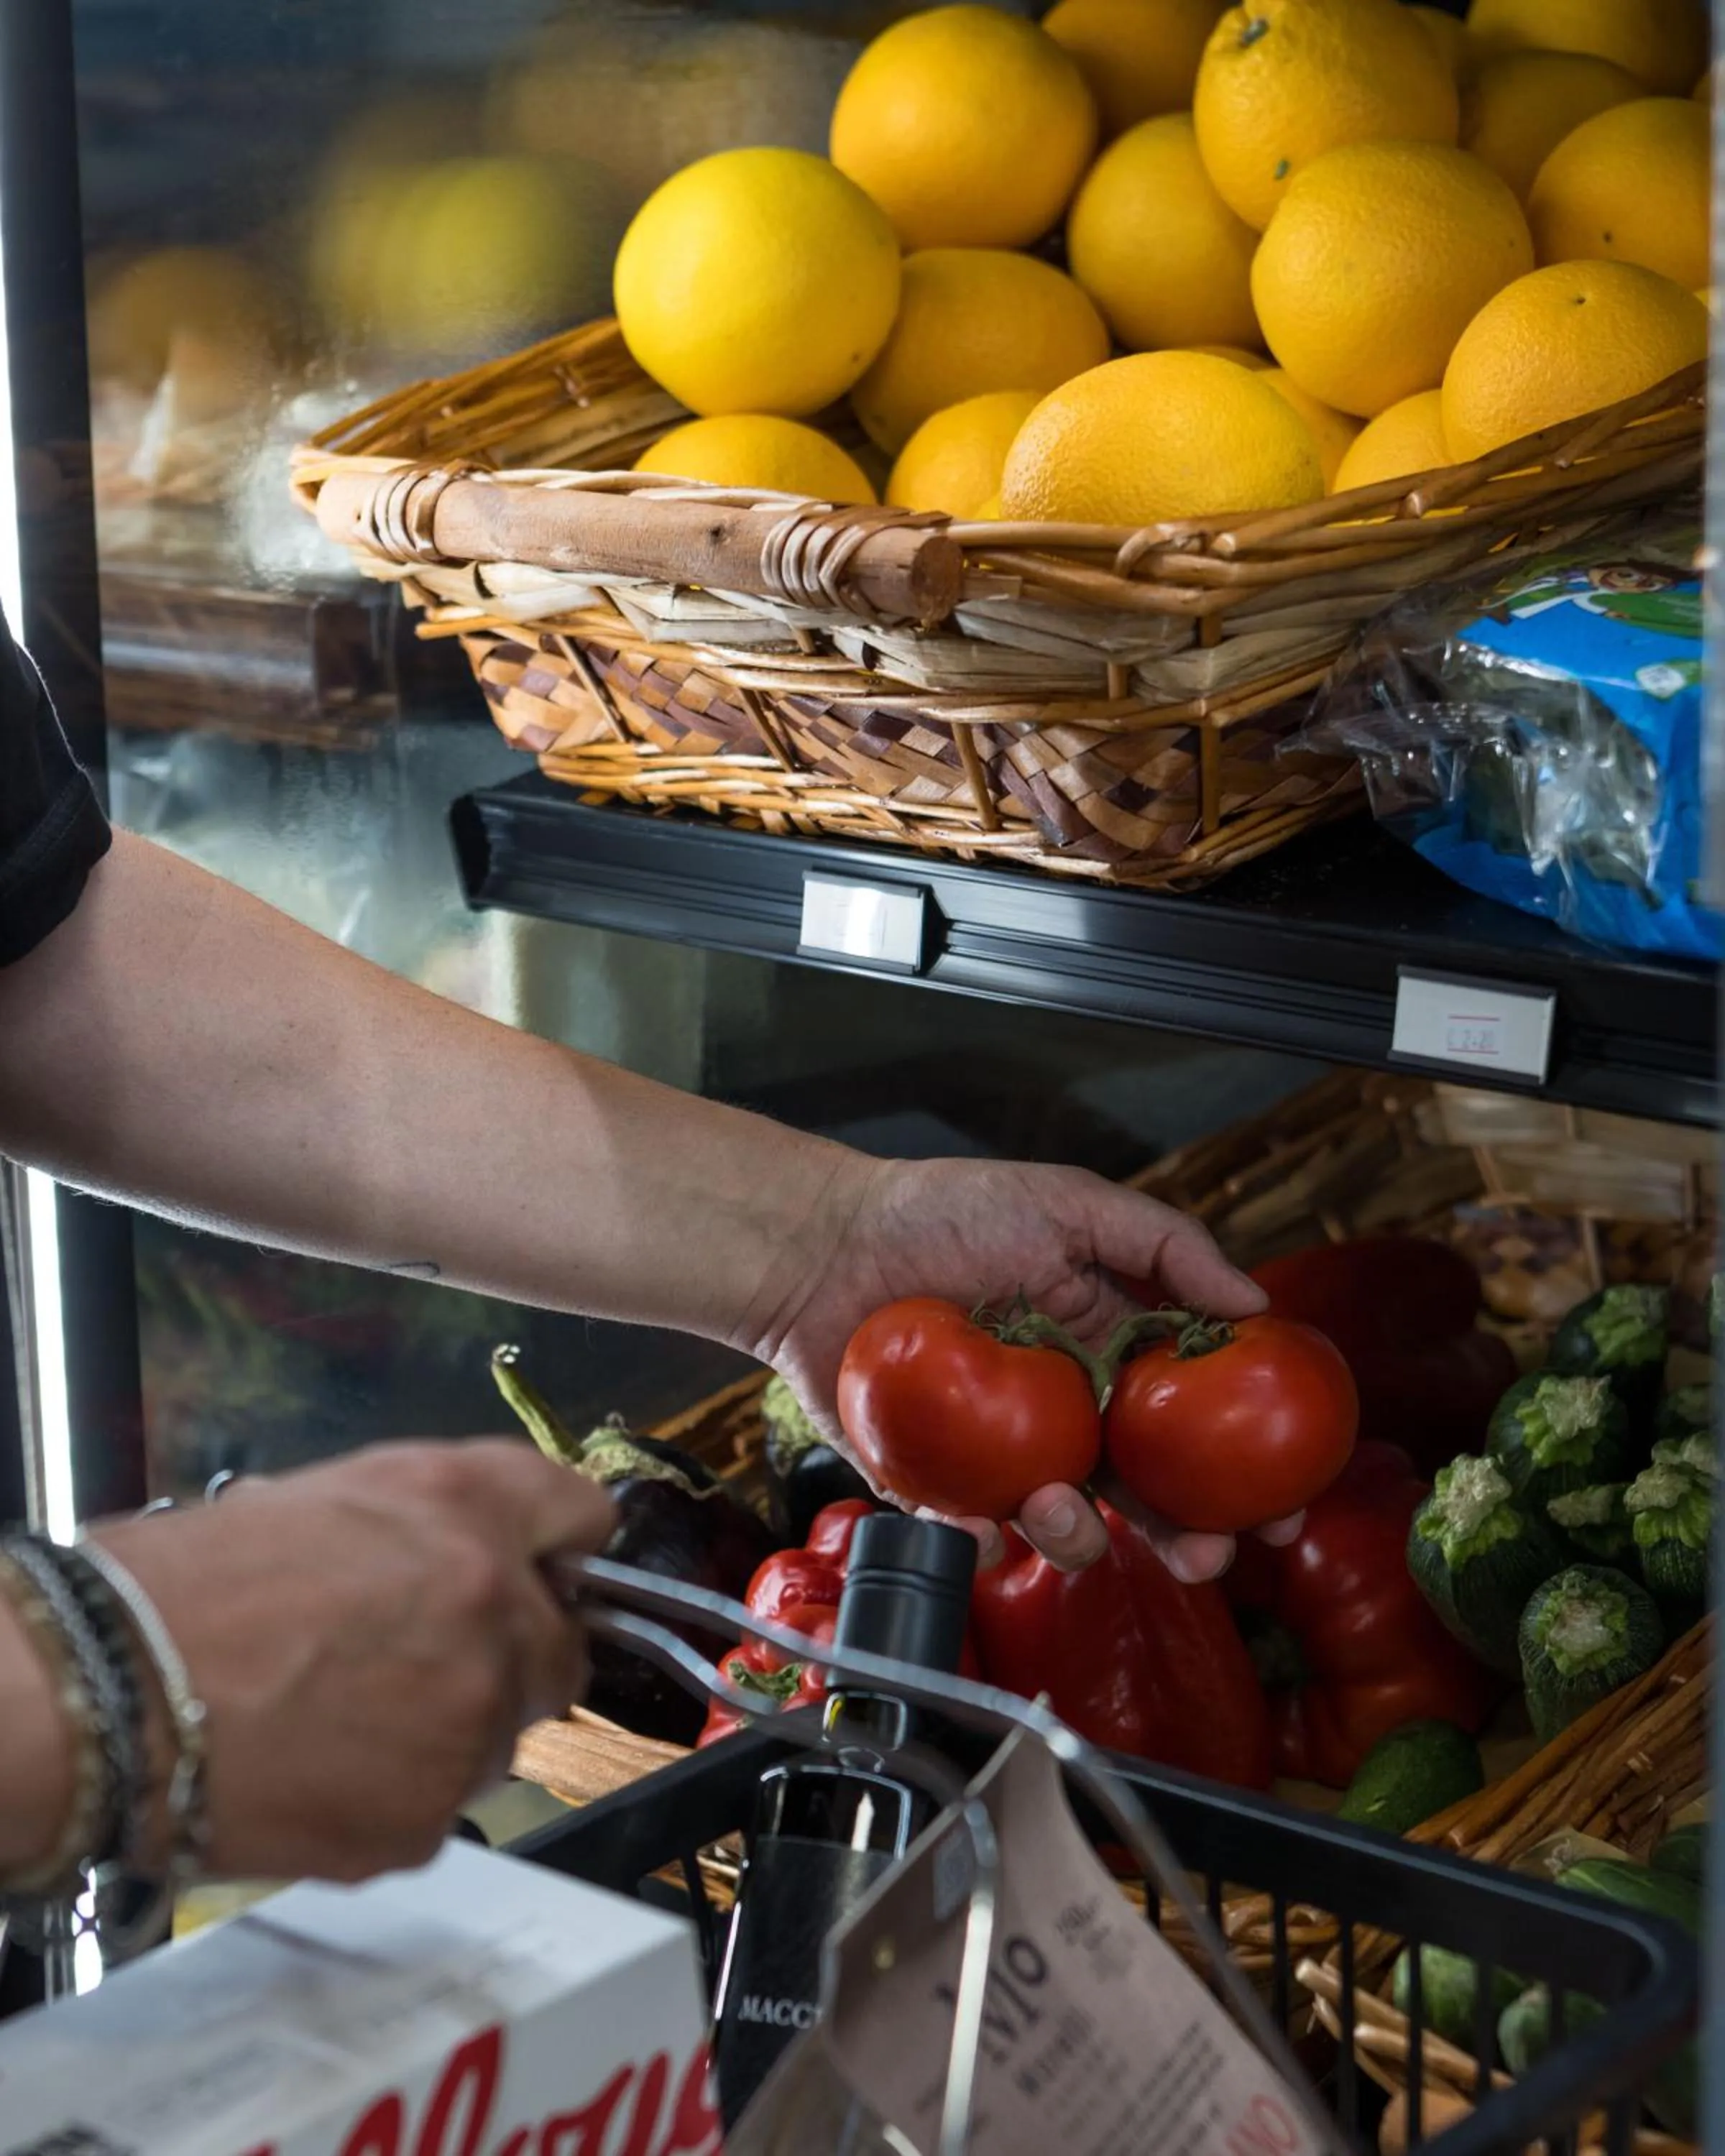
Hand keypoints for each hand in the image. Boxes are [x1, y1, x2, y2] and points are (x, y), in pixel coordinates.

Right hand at [90, 1440, 612, 1882]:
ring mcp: (471, 1719)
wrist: (107, 1696)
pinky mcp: (430, 1815)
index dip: (554, 1550)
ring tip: (340, 1718)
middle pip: (562, 1647)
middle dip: (509, 1657)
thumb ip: (432, 1520)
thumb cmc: (188, 1586)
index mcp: (465, 1504)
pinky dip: (396, 1796)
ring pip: (502, 1736)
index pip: (580, 1515)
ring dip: (450, 1731)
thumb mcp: (323, 1497)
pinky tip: (319, 1769)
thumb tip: (478, 1552)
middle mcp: (494, 1604)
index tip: (537, 1573)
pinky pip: (442, 1806)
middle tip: (417, 1664)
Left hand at [751, 1156, 1300, 1579]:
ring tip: (1060, 1504)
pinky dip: (980, 1538)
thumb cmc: (945, 1212)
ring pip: (1062, 1528)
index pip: (1192, 1428)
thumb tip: (1254, 1302)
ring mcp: (998, 1458)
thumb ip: (1165, 1247)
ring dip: (1077, 1536)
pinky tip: (983, 1521)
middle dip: (1187, 1541)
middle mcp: (1064, 1417)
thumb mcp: (1069, 1205)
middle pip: (1143, 1500)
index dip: (1242, 1475)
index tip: (1282, 1511)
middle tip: (1204, 1554)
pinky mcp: (930, 1485)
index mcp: (1108, 1358)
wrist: (827, 1243)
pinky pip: (967, 1533)